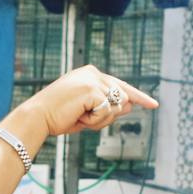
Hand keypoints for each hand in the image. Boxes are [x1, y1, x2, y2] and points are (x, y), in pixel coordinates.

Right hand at [26, 65, 157, 136]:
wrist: (38, 117)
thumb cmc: (60, 116)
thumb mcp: (89, 113)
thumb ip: (109, 108)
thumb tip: (130, 105)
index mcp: (91, 74)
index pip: (121, 85)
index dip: (139, 96)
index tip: (154, 105)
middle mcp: (93, 73)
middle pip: (123, 98)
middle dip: (108, 115)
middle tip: (83, 119)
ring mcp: (93, 79)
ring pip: (118, 105)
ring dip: (101, 119)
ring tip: (80, 116)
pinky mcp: (92, 89)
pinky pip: (107, 112)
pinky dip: (95, 121)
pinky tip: (79, 116)